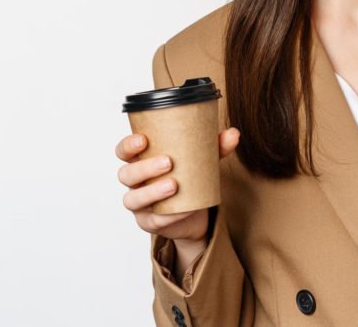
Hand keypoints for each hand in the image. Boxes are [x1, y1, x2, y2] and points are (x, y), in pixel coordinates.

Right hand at [116, 127, 239, 244]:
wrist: (196, 213)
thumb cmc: (191, 178)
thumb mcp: (203, 161)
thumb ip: (216, 147)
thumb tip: (233, 133)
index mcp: (142, 160)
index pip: (124, 151)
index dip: (128, 145)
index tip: (143, 139)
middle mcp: (135, 182)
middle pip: (126, 174)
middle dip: (144, 168)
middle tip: (168, 162)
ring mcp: (140, 204)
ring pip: (133, 199)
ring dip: (151, 191)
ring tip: (174, 185)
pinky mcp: (149, 223)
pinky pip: (153, 220)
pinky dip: (168, 215)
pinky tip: (184, 209)